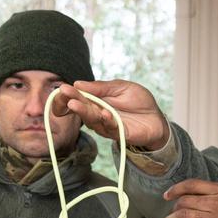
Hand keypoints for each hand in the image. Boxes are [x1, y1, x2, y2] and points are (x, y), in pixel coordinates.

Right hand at [50, 80, 168, 149]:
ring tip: (75, 103)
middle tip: (64, 93)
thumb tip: (78, 83)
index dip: (67, 95)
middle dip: (72, 100)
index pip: (77, 97)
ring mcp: (106, 125)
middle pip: (81, 108)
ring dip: (84, 111)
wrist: (156, 118)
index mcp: (96, 100)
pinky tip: (105, 113)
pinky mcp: (118, 133)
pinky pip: (110, 127)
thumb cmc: (138, 101)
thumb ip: (102, 87)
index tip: (61, 89)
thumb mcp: (121, 87)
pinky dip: (107, 120)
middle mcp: (97, 113)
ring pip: (92, 119)